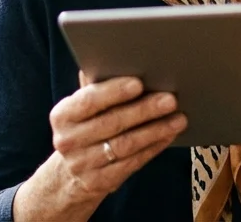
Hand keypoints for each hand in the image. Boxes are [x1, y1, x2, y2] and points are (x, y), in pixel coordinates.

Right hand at [48, 73, 186, 201]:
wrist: (69, 175)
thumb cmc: (85, 128)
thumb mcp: (81, 108)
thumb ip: (96, 86)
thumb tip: (116, 57)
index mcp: (62, 115)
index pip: (88, 101)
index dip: (114, 91)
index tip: (139, 83)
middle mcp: (68, 141)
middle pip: (112, 123)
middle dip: (144, 110)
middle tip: (170, 99)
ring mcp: (83, 164)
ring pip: (125, 145)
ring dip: (155, 130)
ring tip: (178, 118)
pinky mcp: (100, 182)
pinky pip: (132, 163)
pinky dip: (153, 148)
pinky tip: (168, 135)